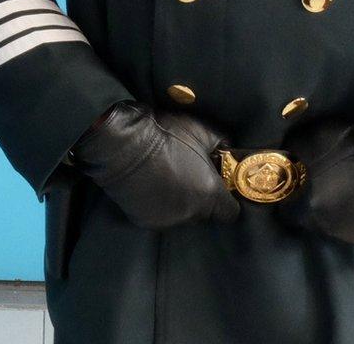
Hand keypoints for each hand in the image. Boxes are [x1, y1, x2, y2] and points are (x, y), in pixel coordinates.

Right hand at [70, 101, 241, 229]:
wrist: (123, 145)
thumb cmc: (165, 135)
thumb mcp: (200, 130)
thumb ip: (220, 144)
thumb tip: (227, 150)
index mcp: (210, 194)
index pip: (230, 213)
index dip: (225, 200)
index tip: (217, 186)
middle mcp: (191, 213)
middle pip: (204, 214)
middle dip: (200, 198)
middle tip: (187, 176)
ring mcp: (167, 220)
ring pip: (181, 216)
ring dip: (178, 203)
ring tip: (165, 181)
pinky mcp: (145, 221)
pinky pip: (159, 216)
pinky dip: (157, 205)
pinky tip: (150, 187)